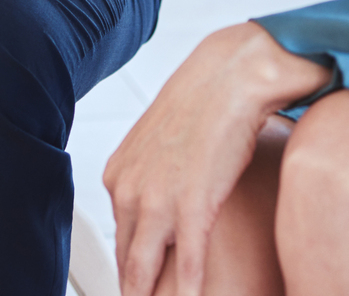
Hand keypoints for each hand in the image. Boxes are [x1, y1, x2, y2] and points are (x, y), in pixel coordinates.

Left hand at [104, 22, 329, 295]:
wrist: (230, 74)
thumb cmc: (205, 103)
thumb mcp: (164, 144)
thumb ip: (157, 176)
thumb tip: (169, 198)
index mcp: (119, 176)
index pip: (119, 240)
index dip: (131, 273)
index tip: (140, 290)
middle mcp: (127, 190)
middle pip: (127, 261)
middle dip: (136, 290)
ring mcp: (156, 199)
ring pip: (145, 270)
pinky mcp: (192, 204)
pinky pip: (186, 263)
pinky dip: (187, 289)